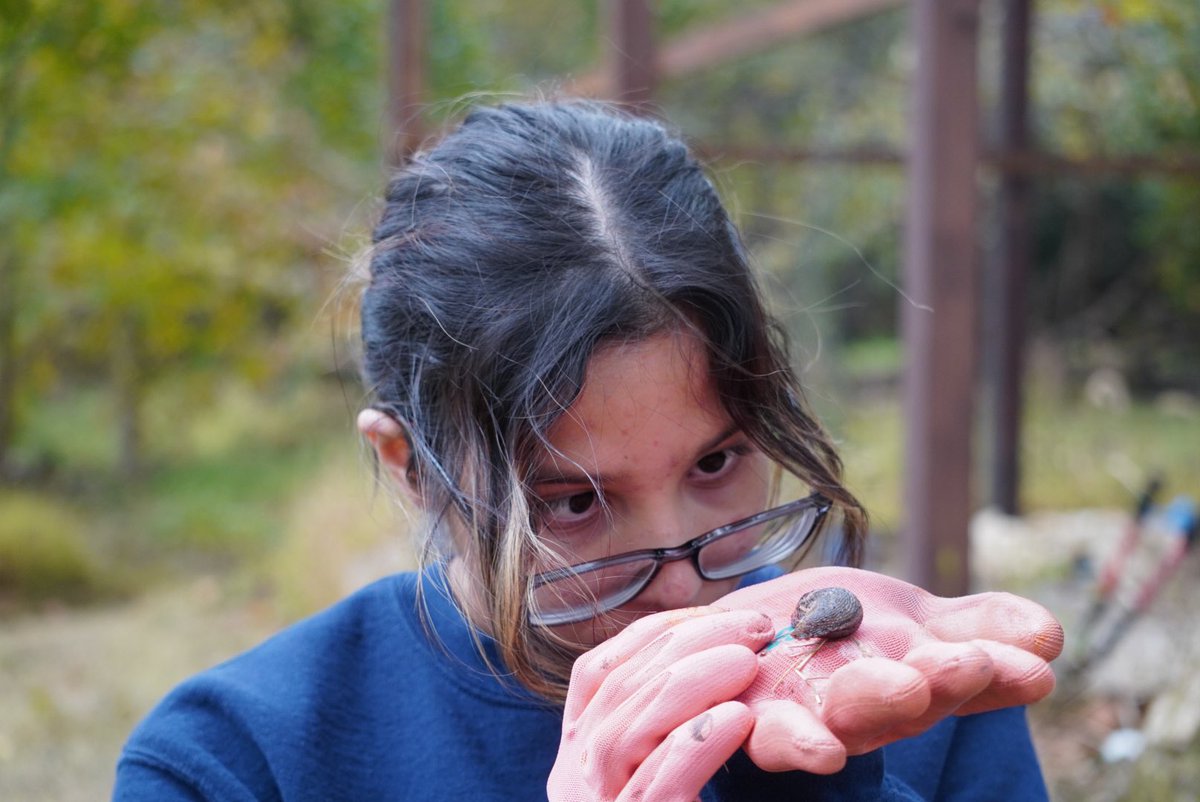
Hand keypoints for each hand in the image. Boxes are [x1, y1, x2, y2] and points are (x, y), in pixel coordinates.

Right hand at [547, 606, 777, 801]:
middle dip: (684, 646)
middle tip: (753, 626)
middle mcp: (575, 784)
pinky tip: (738, 721)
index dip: (654, 632)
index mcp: (582, 759)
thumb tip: (725, 647)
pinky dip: (693, 748)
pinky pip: (655, 790)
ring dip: (690, 684)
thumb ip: (677, 721)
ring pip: (624, 731)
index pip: (599, 673)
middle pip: (617, 692)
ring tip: (748, 661)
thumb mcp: (670, 770)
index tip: (713, 610)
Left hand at [718, 566, 1063, 772]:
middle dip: (942, 680)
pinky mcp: (760, 724)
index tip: (1034, 666)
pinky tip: (822, 752)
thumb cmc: (836, 629)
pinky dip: (799, 745)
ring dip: (880, 705)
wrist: (742, 637)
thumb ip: (978, 625)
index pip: (963, 673)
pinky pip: (778, 741)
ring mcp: (814, 717)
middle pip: (911, 697)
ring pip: (850, 719)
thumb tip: (1050, 635)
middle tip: (969, 662)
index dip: (997, 671)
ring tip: (908, 689)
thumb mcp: (911, 616)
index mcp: (916, 677)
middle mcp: (871, 708)